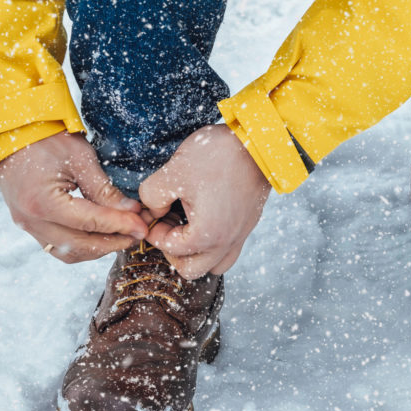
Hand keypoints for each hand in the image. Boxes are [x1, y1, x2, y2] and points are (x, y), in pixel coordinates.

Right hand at [0, 132, 148, 262]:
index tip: (142, 226)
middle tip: (136, 234)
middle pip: (80, 245)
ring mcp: (27, 225)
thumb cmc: (46, 138)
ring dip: (97, 248)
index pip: (91, 223)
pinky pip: (57, 245)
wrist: (11, 132)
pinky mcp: (28, 224)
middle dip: (113, 242)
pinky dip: (81, 245)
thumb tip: (131, 211)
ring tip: (121, 236)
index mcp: (43, 203)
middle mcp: (31, 221)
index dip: (120, 226)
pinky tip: (100, 235)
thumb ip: (104, 190)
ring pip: (68, 252)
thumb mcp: (80, 159)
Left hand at [139, 124, 270, 278]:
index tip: (150, 213)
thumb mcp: (174, 172)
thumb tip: (153, 209)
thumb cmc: (217, 156)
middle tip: (166, 223)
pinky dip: (212, 242)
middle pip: (190, 269)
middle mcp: (226, 242)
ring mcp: (240, 234)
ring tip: (185, 224)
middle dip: (172, 249)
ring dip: (195, 252)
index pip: (170, 249)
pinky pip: (228, 247)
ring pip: (214, 264)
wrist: (259, 142)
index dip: (154, 232)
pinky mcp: (248, 223)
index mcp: (207, 235)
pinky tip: (203, 216)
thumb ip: (152, 196)